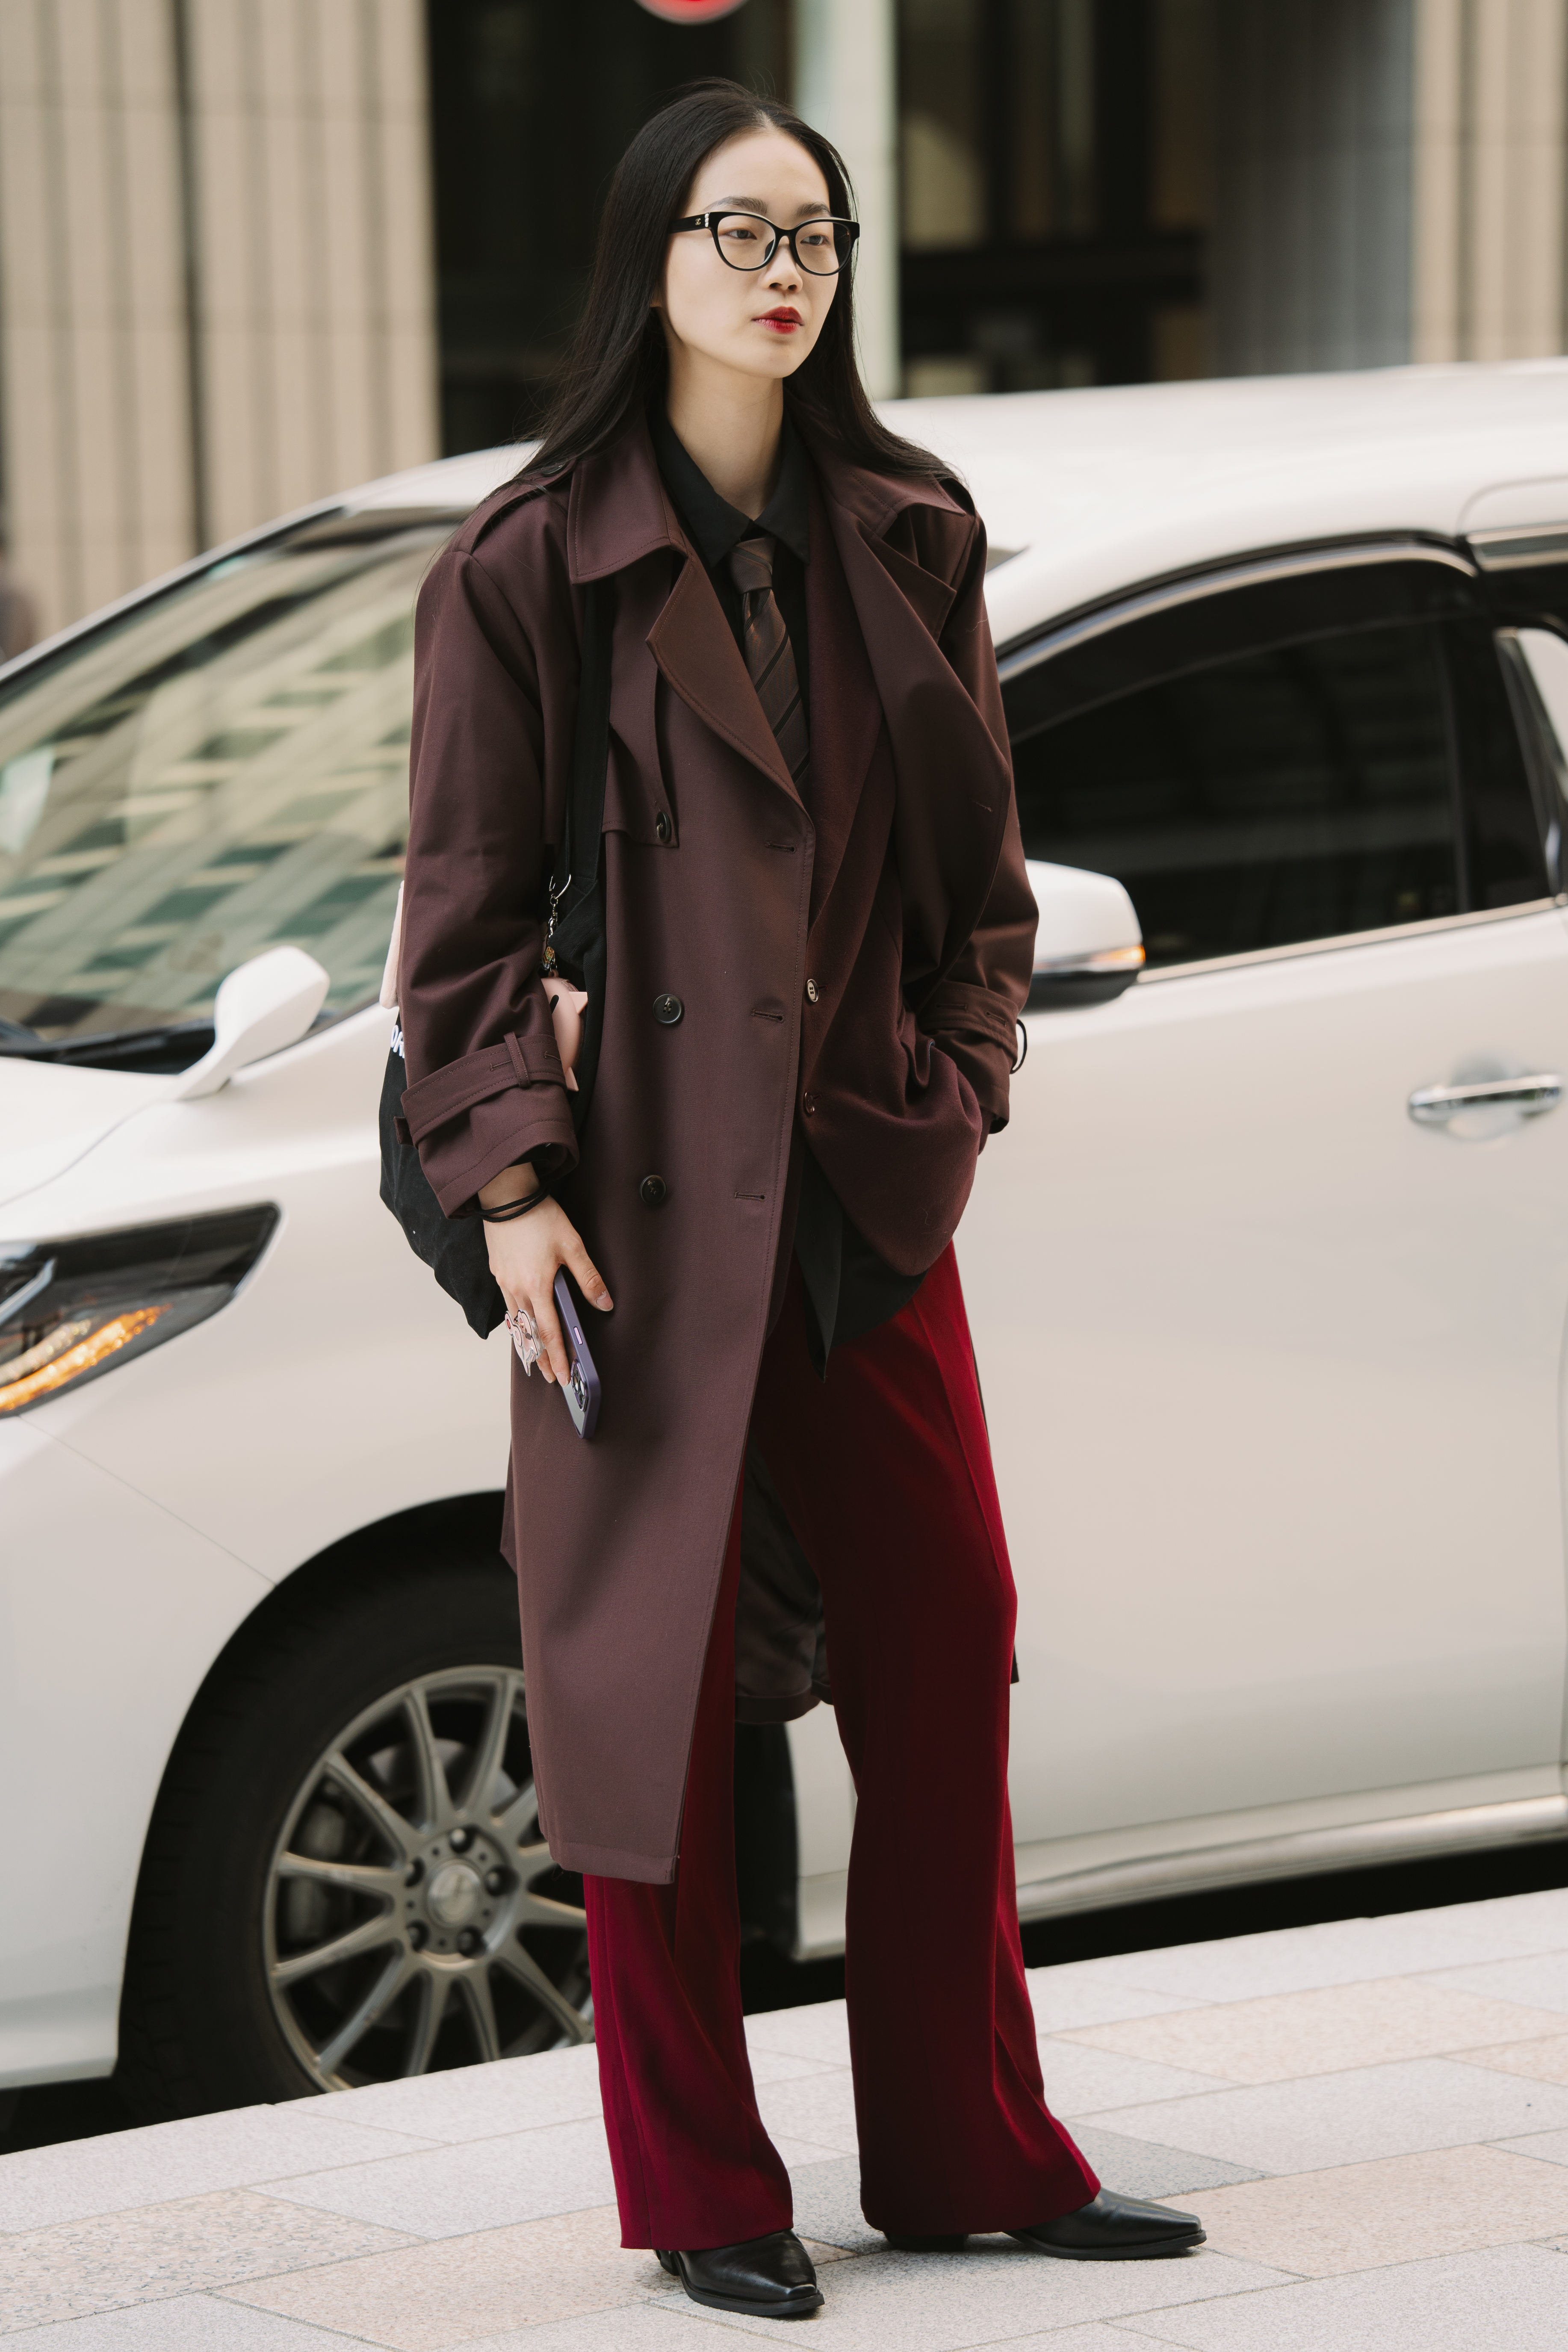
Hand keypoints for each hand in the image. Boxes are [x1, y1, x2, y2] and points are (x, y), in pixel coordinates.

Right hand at [478, 1167, 611, 1384]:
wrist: (506, 1194)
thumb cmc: (539, 1217)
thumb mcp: (572, 1245)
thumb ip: (589, 1278)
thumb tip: (605, 1303)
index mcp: (537, 1286)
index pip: (549, 1332)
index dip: (557, 1357)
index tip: (562, 1377)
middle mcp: (517, 1289)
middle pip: (530, 1333)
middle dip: (541, 1358)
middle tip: (549, 1377)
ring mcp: (504, 1282)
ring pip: (517, 1321)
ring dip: (528, 1342)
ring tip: (537, 1356)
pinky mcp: (498, 1272)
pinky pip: (509, 1304)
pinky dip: (518, 1320)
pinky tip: (524, 1322)